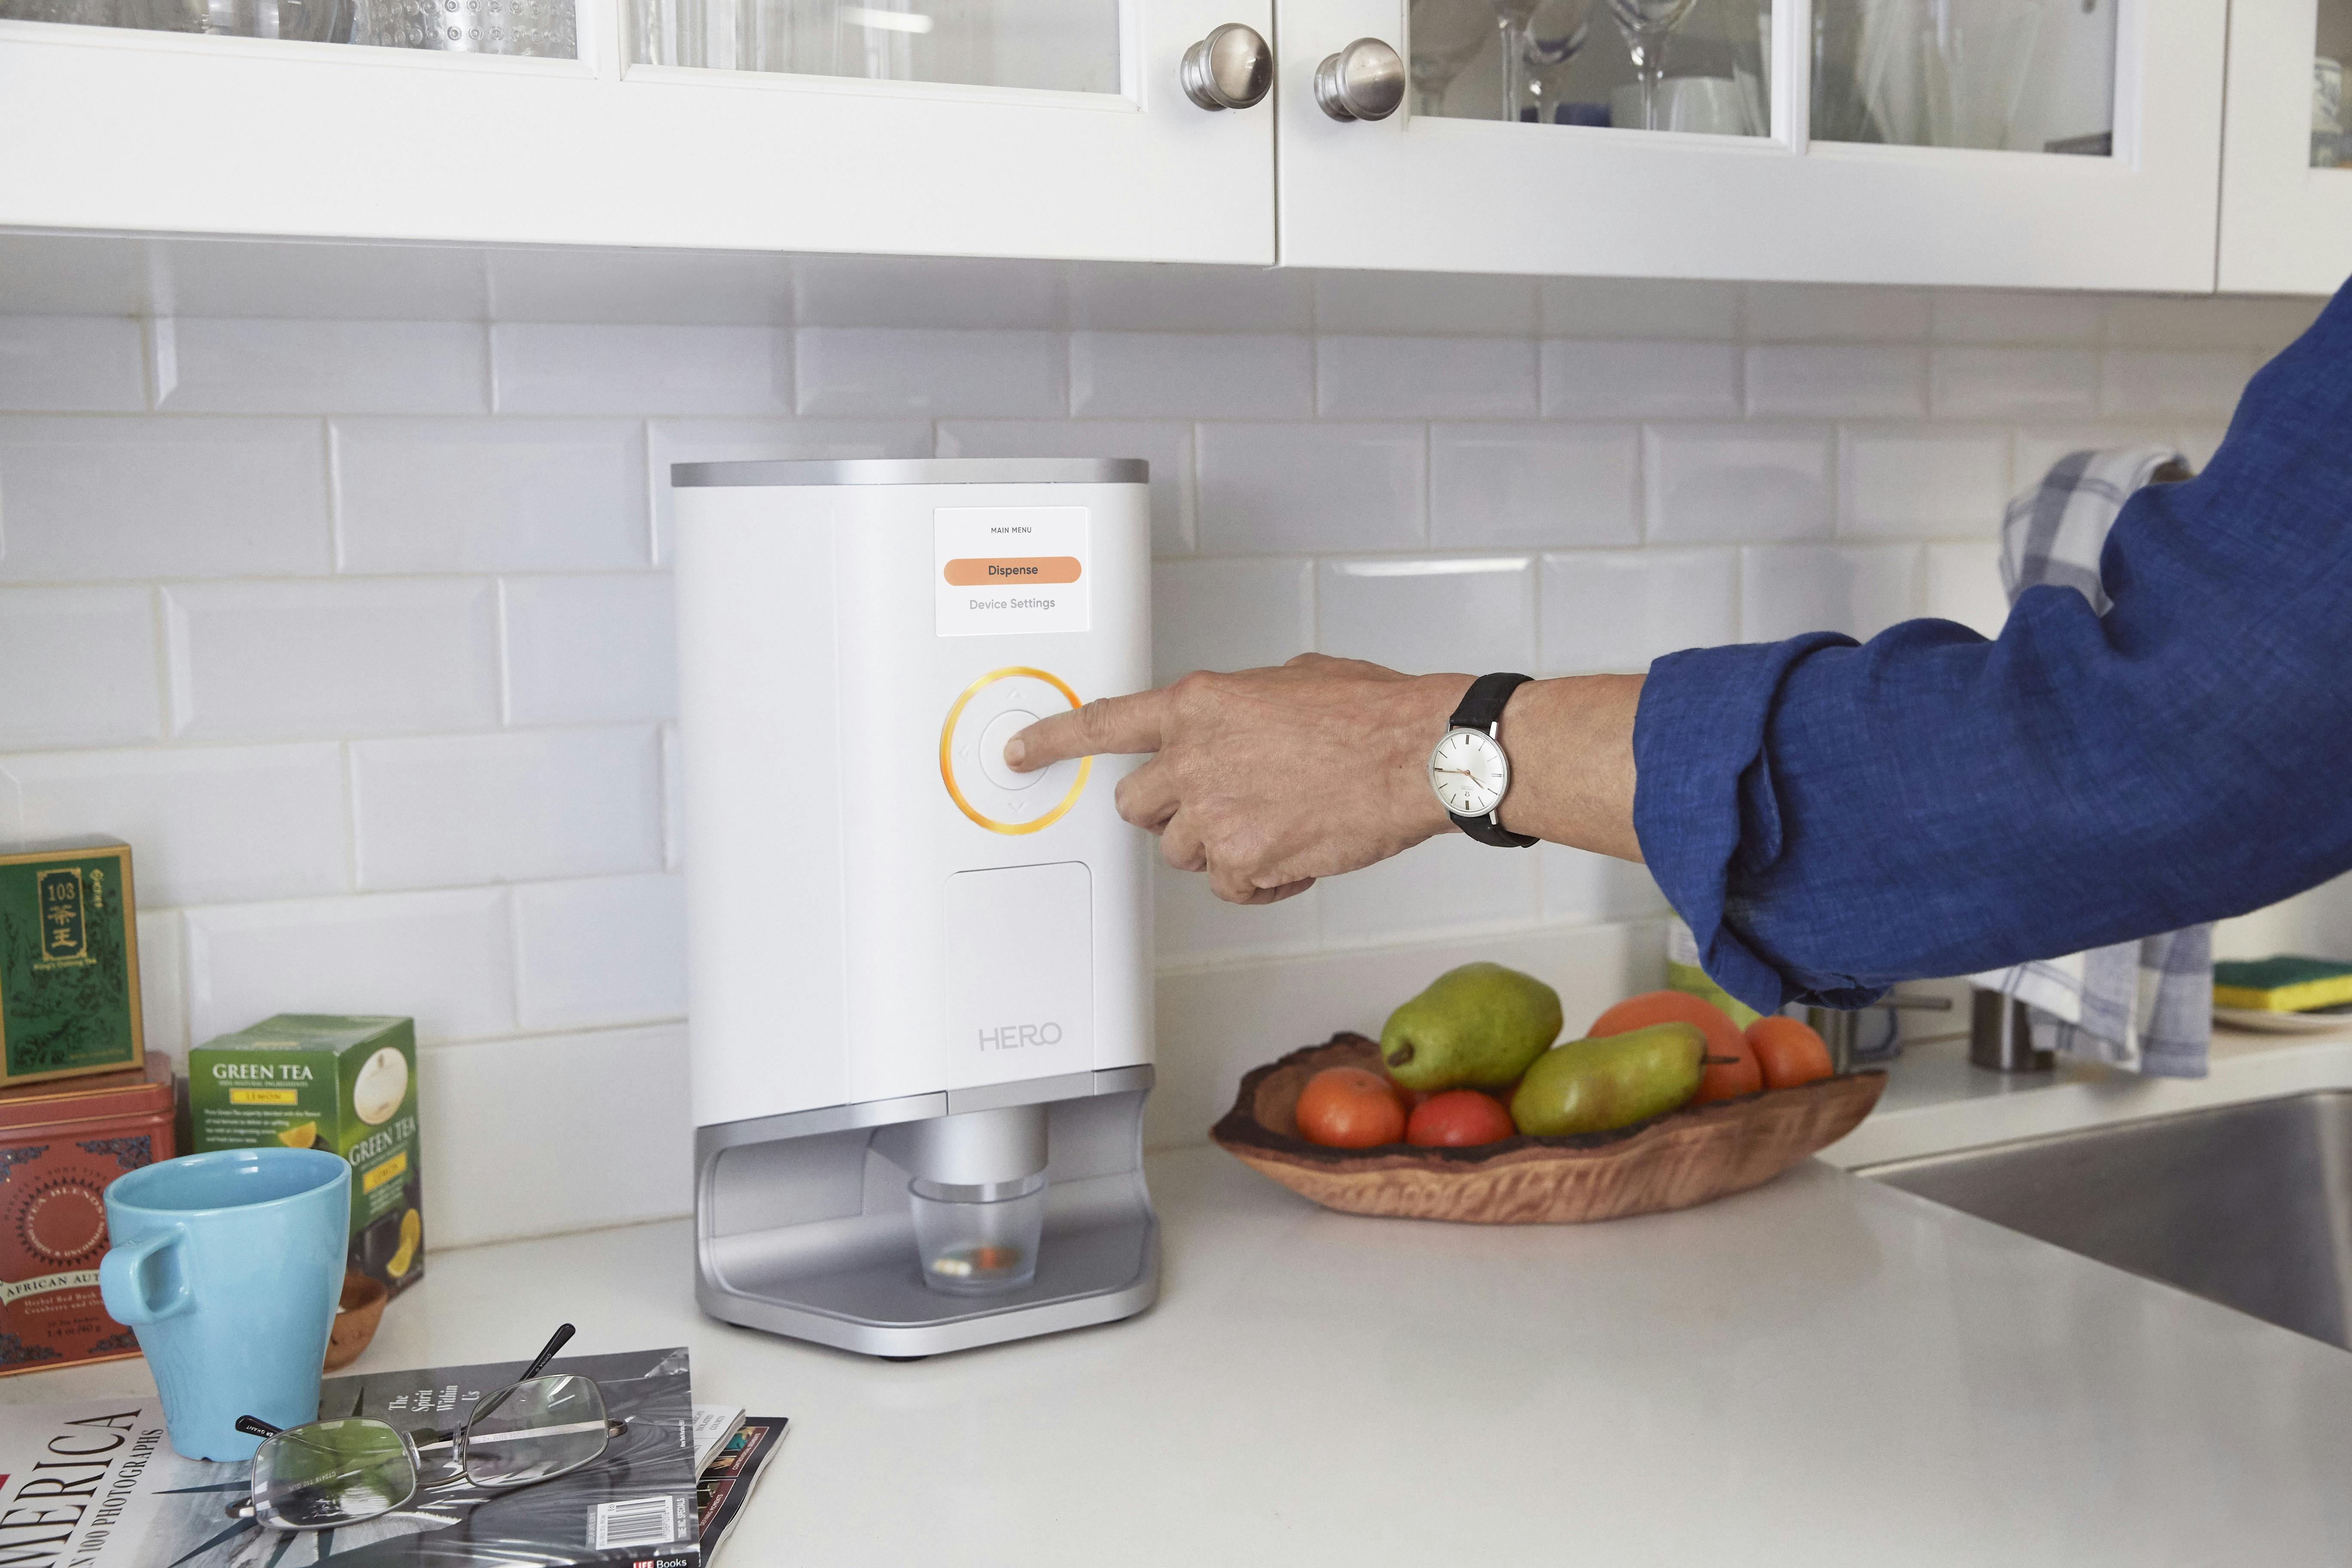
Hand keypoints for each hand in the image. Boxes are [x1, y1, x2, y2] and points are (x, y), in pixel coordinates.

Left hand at [1005, 655, 1465, 903]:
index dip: (1053, 742)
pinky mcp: (1244, 861)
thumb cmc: (1371, 714)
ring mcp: (1215, 814)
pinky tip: (1296, 851)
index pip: (1102, 724)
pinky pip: (1227, 885)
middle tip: (1213, 806)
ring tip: (1276, 823)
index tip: (1022, 753)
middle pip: (1135, 805)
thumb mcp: (1289, 682)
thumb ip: (1237, 707)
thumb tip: (1232, 727)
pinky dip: (1259, 879)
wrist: (1420, 755)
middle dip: (1166, 811)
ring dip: (1218, 846)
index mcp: (1200, 705)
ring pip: (1180, 851)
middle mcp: (1194, 758)